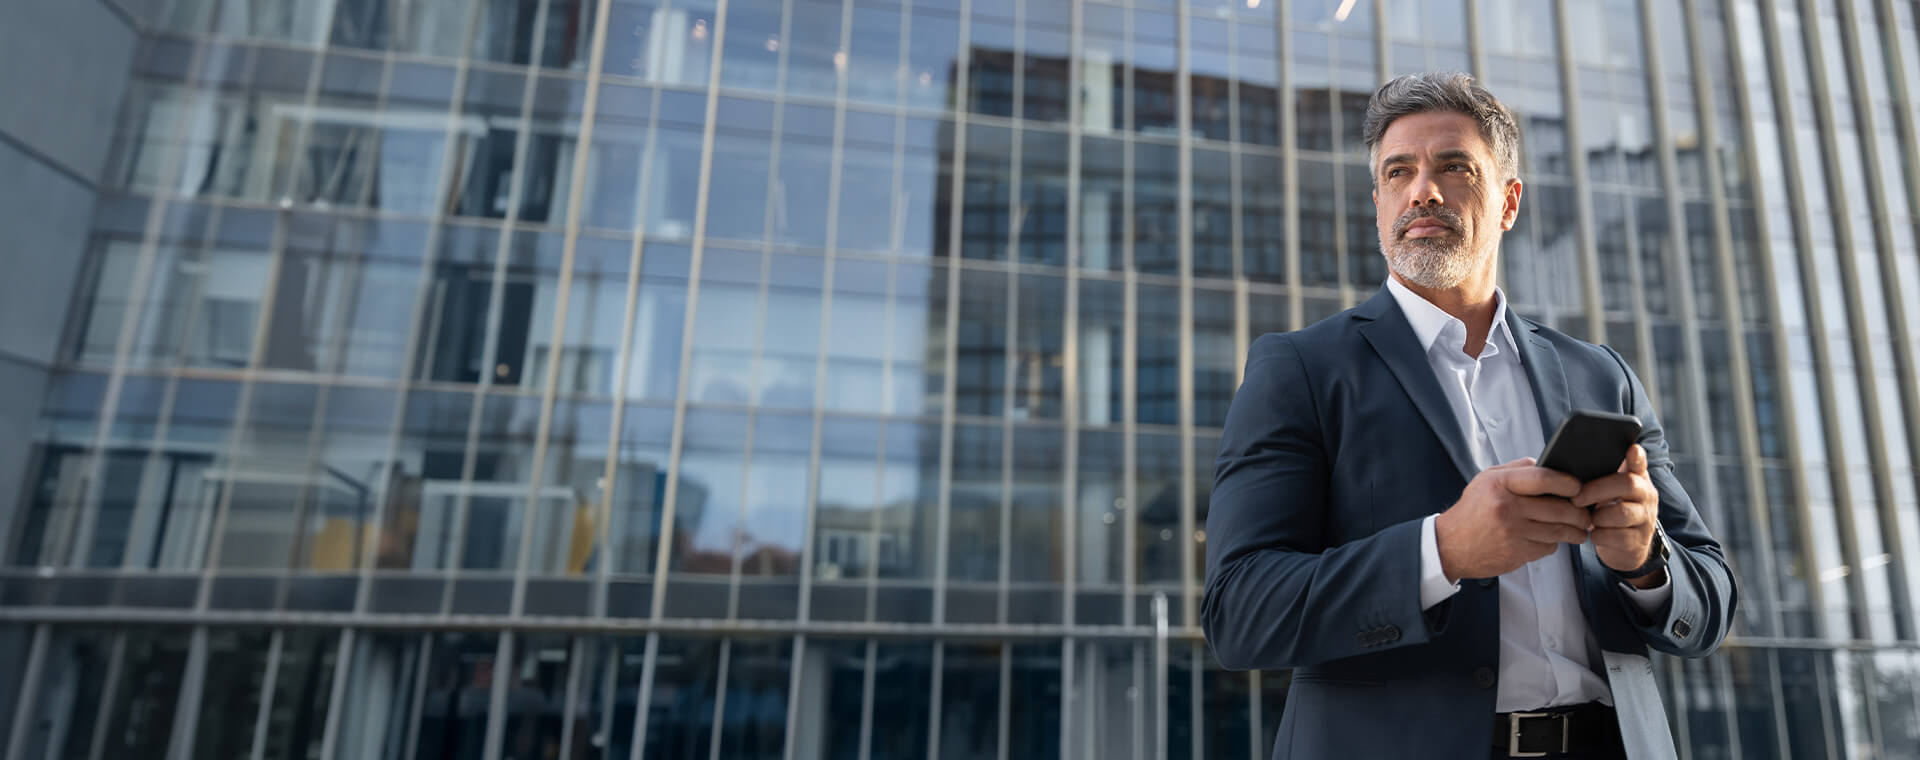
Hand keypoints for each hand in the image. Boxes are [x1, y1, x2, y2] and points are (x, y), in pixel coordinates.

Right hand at [1435, 457, 1589, 582]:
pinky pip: (1548, 547)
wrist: (1450, 545)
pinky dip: (1554, 543)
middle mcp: (1506, 507)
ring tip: (1579, 528)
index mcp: (1500, 484)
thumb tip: (1549, 465)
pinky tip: (1551, 539)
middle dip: (1579, 512)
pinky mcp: (1516, 553)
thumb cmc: (1472, 510)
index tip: (1578, 487)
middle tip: (1585, 513)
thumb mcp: (1486, 480)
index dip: (1568, 483)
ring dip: (1574, 531)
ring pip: (1558, 531)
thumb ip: (1517, 470)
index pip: (1544, 478)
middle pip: (1559, 508)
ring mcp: (1512, 532)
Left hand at [1574, 444, 1662, 584]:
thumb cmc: (1611, 512)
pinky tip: (1594, 533)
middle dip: (1597, 490)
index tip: (1632, 448)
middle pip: (1627, 484)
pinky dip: (1599, 535)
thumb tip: (1576, 462)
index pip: (1640, 464)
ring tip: (1589, 519)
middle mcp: (1647, 497)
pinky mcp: (1638, 541)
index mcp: (1638, 480)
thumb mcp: (1610, 493)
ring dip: (1598, 516)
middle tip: (1576, 498)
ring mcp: (1646, 519)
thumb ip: (1602, 477)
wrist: (1626, 548)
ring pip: (1622, 513)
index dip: (1637, 457)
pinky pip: (1616, 536)